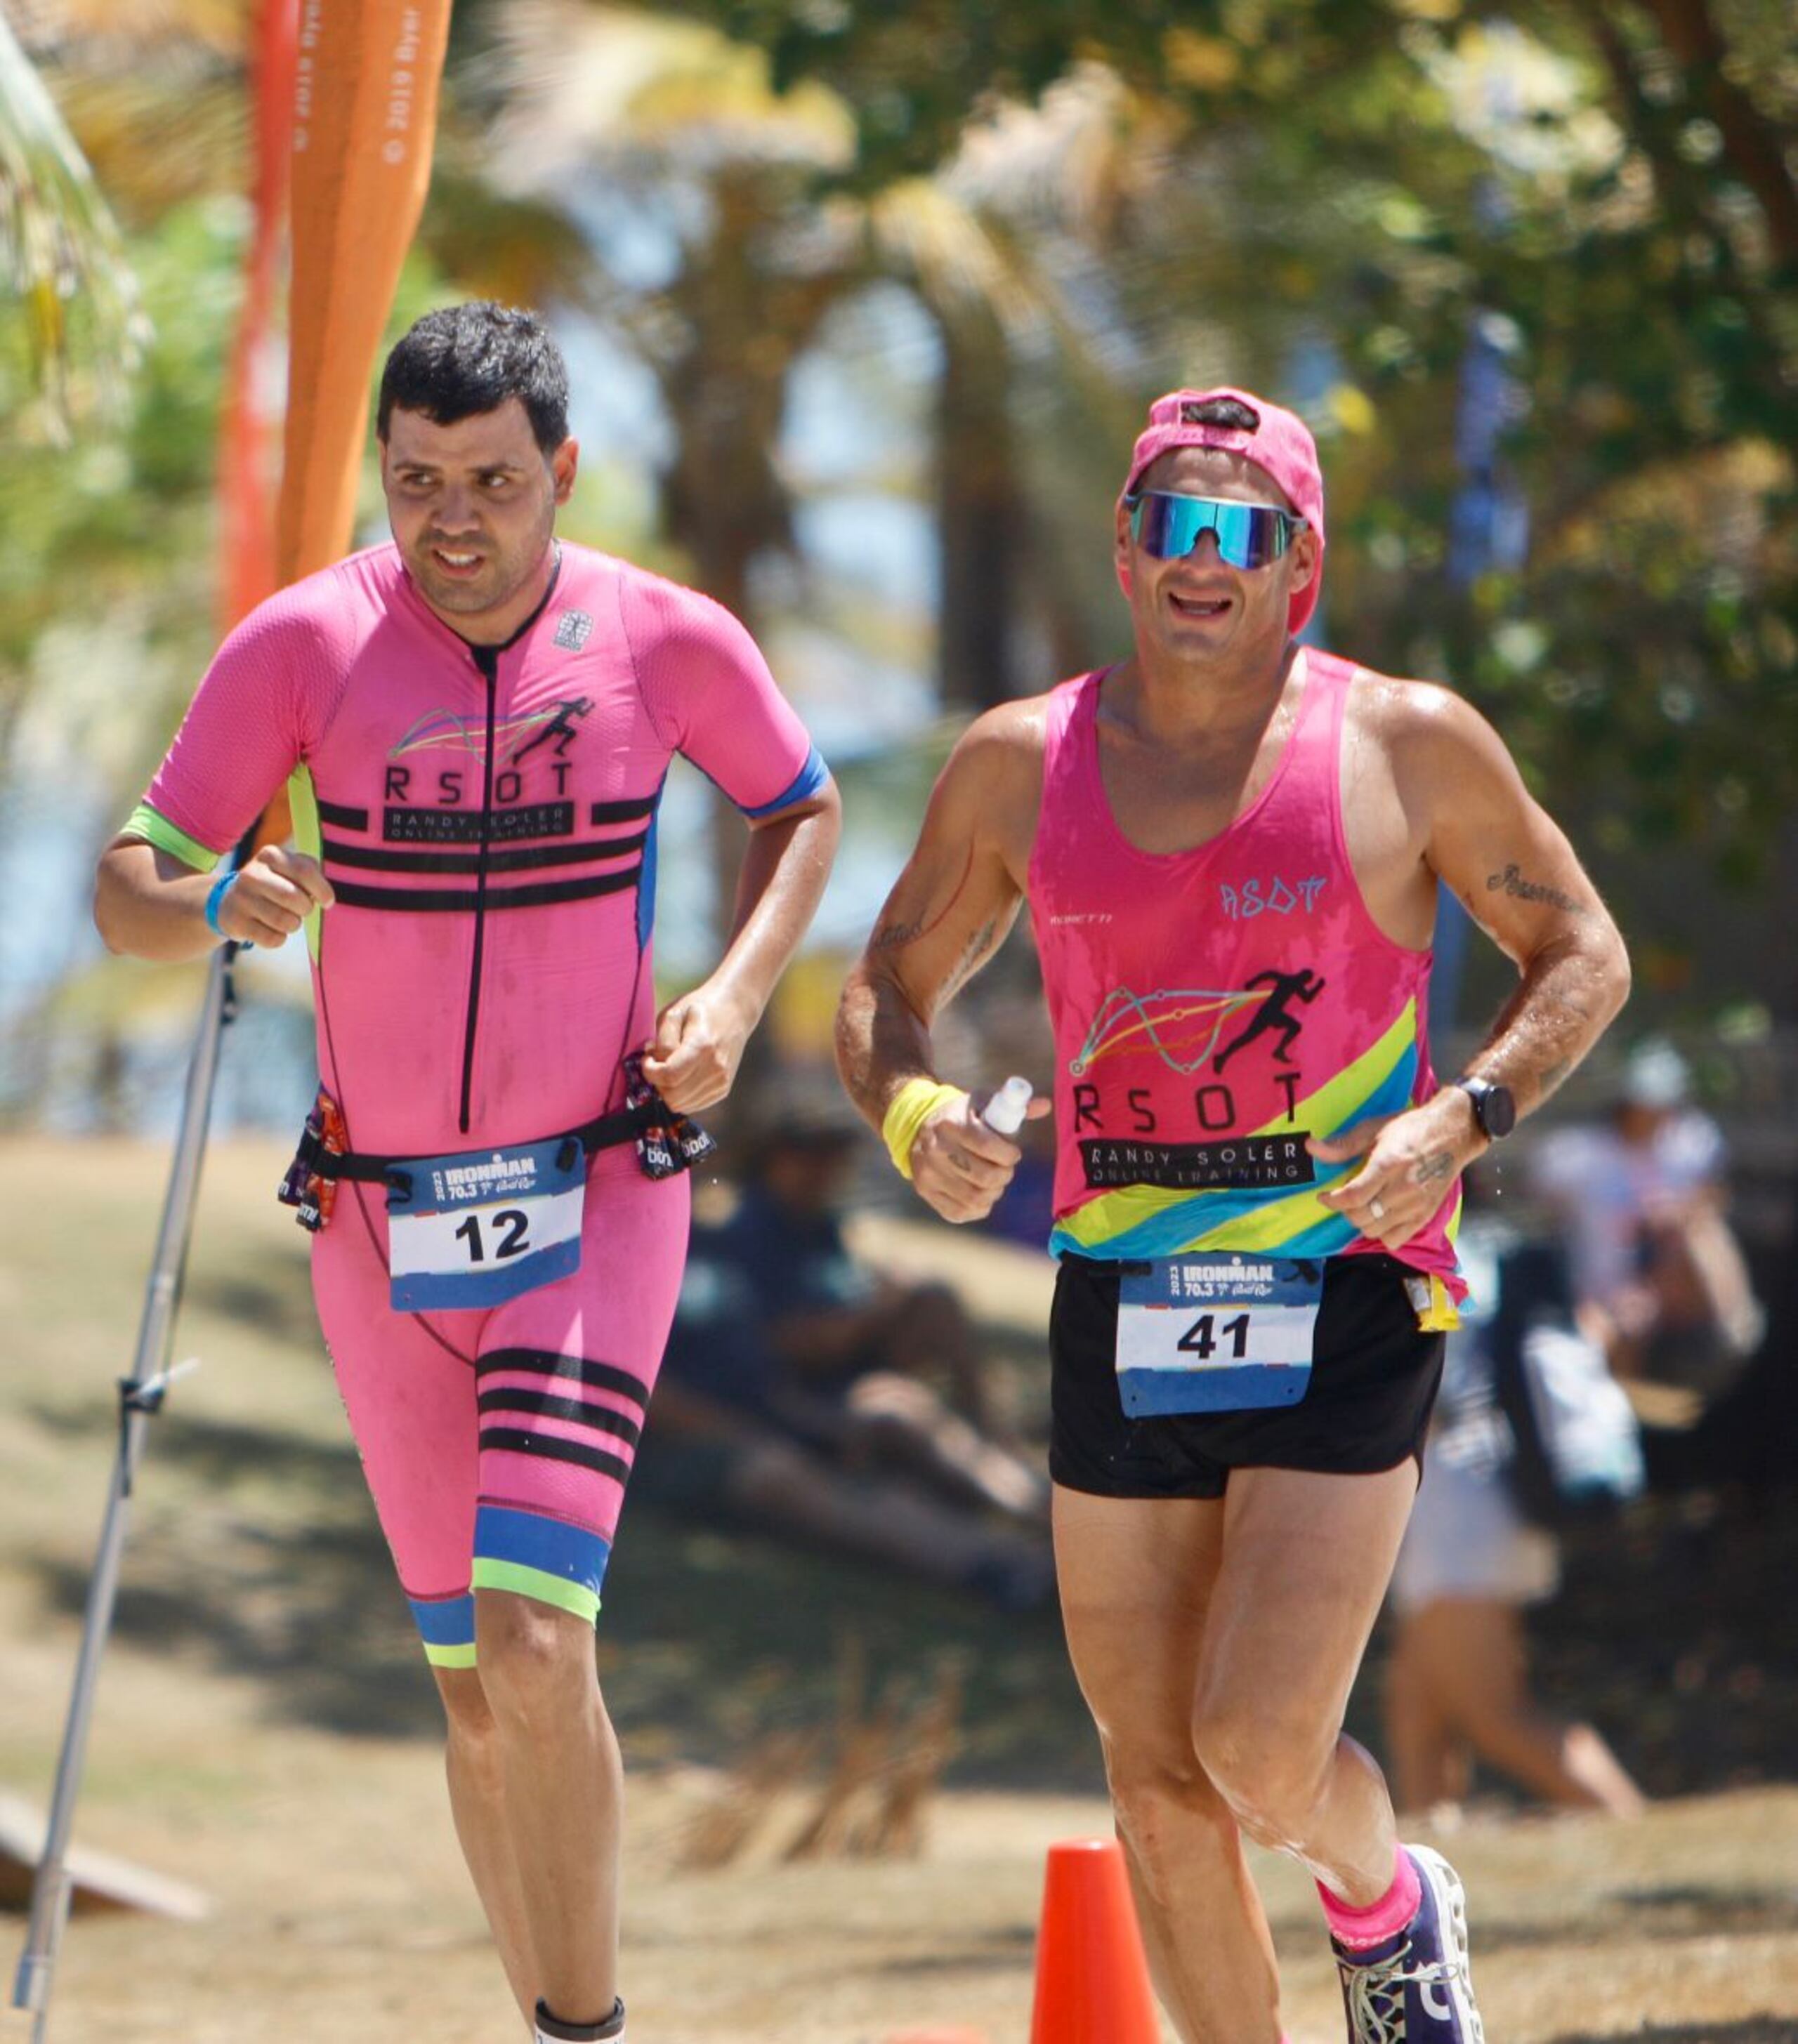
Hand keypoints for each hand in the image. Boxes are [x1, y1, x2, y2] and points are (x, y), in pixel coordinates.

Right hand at [218, 845, 333, 946]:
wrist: (230, 901)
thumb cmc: (274, 883)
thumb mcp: (289, 868)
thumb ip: (311, 872)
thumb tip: (325, 896)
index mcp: (269, 856)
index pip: (304, 871)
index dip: (322, 890)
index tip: (328, 902)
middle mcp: (252, 874)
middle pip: (294, 898)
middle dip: (306, 909)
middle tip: (302, 909)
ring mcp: (241, 899)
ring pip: (285, 921)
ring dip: (293, 924)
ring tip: (287, 918)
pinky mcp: (236, 922)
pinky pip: (273, 939)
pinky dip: (279, 938)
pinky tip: (272, 929)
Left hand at [641, 984, 753, 1112]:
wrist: (736, 1010)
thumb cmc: (701, 1007)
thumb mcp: (675, 1013)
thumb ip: (663, 1041)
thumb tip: (658, 1064)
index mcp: (702, 1046)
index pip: (669, 1076)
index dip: (649, 1071)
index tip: (647, 1057)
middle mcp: (715, 1068)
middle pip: (673, 1096)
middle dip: (657, 1083)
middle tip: (657, 1063)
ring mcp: (721, 1081)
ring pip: (681, 1105)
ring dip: (668, 1090)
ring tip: (670, 1068)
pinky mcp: (723, 1089)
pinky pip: (692, 1105)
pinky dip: (680, 1095)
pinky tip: (681, 1075)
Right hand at [909, 1092, 1050, 1224]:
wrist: (917, 1128)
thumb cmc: (961, 1117)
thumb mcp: (983, 1103)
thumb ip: (1014, 1105)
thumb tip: (1045, 1105)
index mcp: (950, 1123)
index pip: (988, 1146)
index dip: (1009, 1154)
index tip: (1013, 1153)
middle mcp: (935, 1149)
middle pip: (985, 1177)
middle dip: (1005, 1174)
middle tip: (1005, 1168)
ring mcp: (927, 1174)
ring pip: (976, 1198)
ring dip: (994, 1191)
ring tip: (995, 1180)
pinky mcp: (926, 1192)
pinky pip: (961, 1212)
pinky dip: (979, 1206)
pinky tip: (981, 1192)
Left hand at [1309, 1093, 1474, 1250]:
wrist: (1453, 1133)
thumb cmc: (1411, 1128)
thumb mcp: (1373, 1129)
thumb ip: (1342, 1145)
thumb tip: (1311, 1148)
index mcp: (1388, 1165)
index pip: (1352, 1197)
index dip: (1332, 1200)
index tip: (1324, 1196)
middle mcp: (1403, 1189)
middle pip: (1361, 1217)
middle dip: (1345, 1210)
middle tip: (1345, 1197)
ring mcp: (1416, 1205)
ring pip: (1375, 1231)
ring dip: (1362, 1221)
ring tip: (1363, 1205)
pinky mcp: (1426, 1215)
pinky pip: (1395, 1240)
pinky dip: (1383, 1233)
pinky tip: (1381, 1216)